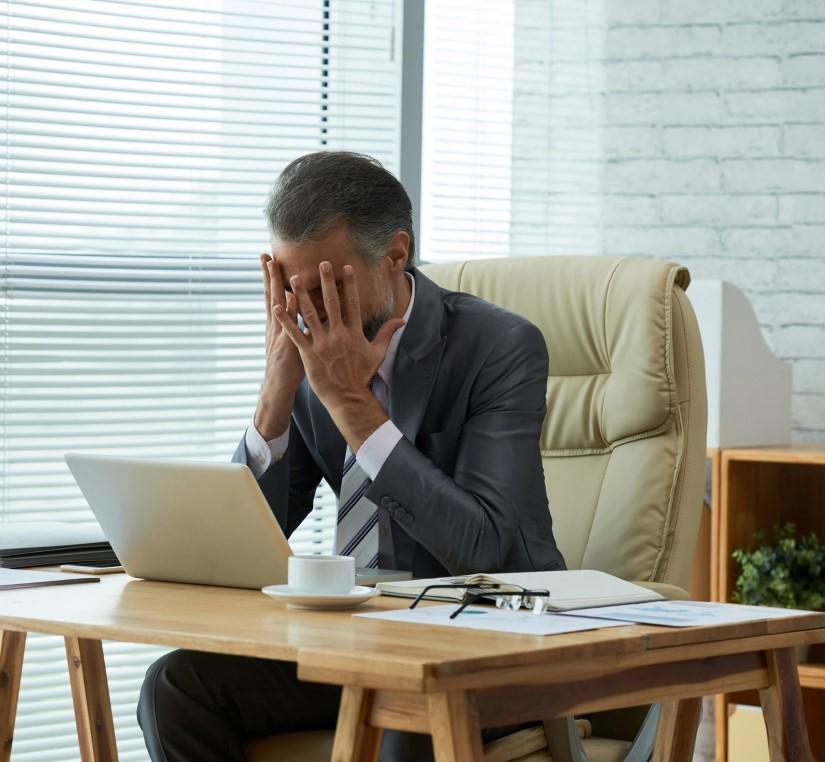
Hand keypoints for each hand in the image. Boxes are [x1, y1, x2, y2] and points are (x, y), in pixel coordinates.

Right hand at [254, 254, 304, 438]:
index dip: (272, 278)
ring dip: (274, 284)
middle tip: (265, 254)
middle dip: (268, 274)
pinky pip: (287, 325)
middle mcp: (274, 325)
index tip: (270, 258)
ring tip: (272, 266)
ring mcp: (278, 333)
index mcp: (277, 323)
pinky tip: (286, 298)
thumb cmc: (289, 365)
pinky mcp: (285, 344)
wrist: (277, 387)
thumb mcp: (291, 340)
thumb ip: (297, 322)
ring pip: (275, 304)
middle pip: (271, 294)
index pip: (275, 295)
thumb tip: (305, 305)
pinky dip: (285, 313)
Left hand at [274, 261, 403, 449]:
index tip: (346, 267)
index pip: (352, 303)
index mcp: (354, 333)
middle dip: (326, 282)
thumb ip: (387, 333)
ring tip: (293, 278)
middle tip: (321, 263)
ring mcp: (322, 344)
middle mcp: (338, 335)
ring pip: (310, 315)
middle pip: (331, 303)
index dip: (349, 284)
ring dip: (301, 295)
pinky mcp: (309, 354)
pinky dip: (285, 321)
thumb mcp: (377, 353)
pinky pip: (295, 334)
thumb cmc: (362, 375)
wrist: (348, 397)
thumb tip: (402, 320)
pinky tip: (276, 307)